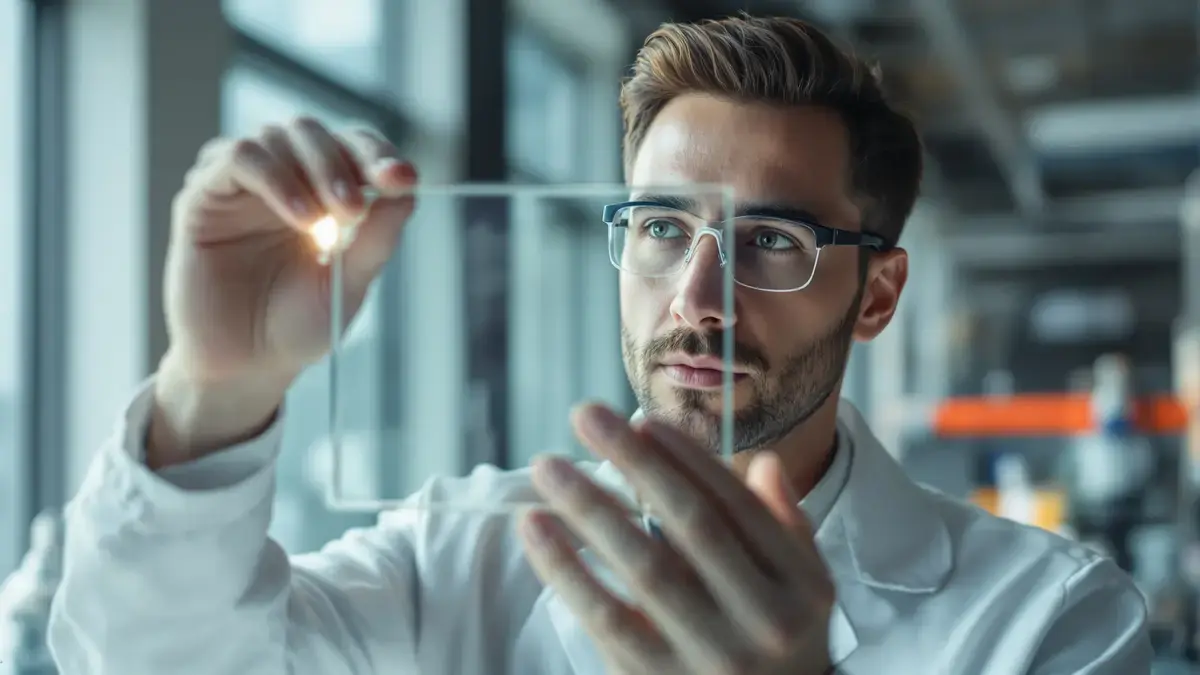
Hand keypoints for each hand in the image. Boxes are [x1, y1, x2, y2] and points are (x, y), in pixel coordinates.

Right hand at [150, 118, 415, 461]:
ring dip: (313, 170)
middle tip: (358, 209)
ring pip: (276, 136)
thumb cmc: (297, 326)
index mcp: (320, 192)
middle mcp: (281, 179)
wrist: (247, 367)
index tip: (403, 180)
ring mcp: (241, 185)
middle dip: (344, 163)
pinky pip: (236, 158)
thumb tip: (409, 192)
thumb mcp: (351, 283)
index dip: (378, 155)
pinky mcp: (203, 197)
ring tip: (330, 220)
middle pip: (313, 131)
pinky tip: (301, 217)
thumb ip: (377, 239)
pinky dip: (274, 178)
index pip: (351, 146)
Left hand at [518, 404, 834, 674]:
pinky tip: (537, 530)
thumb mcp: (805, 589)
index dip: (688, 458)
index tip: (642, 420)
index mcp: (801, 586)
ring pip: (644, 569)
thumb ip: (786, 525)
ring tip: (548, 469)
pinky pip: (606, 619)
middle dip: (635, 463)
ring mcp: (711, 657)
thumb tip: (763, 462)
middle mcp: (763, 621)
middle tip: (585, 414)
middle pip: (690, 526)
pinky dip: (566, 570)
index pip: (738, 507)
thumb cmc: (778, 645)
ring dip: (590, 509)